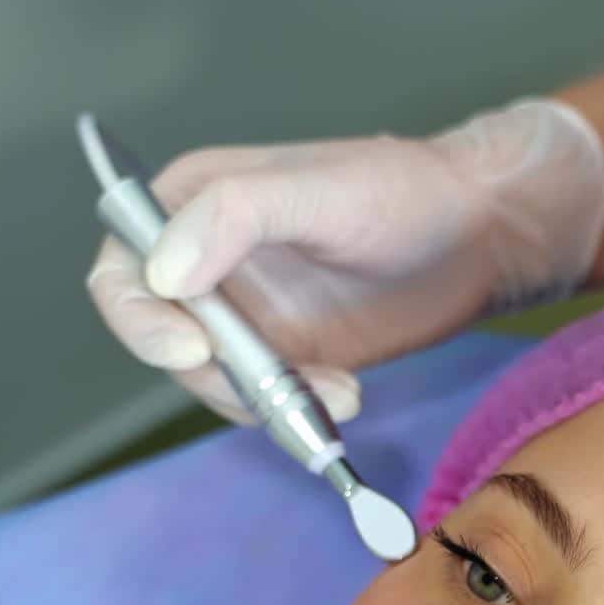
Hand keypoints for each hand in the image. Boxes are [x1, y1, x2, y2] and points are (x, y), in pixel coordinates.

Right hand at [85, 99, 603, 423]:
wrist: (478, 238)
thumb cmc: (402, 193)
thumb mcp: (318, 189)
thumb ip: (235, 216)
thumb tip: (162, 273)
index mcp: (194, 205)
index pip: (125, 270)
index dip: (141, 319)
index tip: (195, 349)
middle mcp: (209, 265)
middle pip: (162, 340)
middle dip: (215, 374)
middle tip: (278, 384)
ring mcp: (250, 318)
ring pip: (216, 383)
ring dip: (265, 402)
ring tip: (338, 390)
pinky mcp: (291, 359)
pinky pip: (266, 404)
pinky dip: (296, 415)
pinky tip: (346, 397)